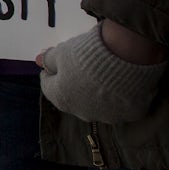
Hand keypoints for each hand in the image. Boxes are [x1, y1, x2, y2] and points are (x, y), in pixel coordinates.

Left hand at [37, 22, 166, 123]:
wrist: (128, 57)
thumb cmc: (87, 55)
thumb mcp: (61, 52)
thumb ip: (48, 59)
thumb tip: (38, 61)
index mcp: (62, 99)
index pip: (49, 87)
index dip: (51, 72)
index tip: (57, 62)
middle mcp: (83, 113)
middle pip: (73, 97)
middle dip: (73, 82)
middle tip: (81, 65)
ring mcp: (108, 116)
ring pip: (97, 104)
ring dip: (96, 91)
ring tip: (103, 72)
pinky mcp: (130, 114)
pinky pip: (121, 105)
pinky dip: (118, 96)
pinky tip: (121, 81)